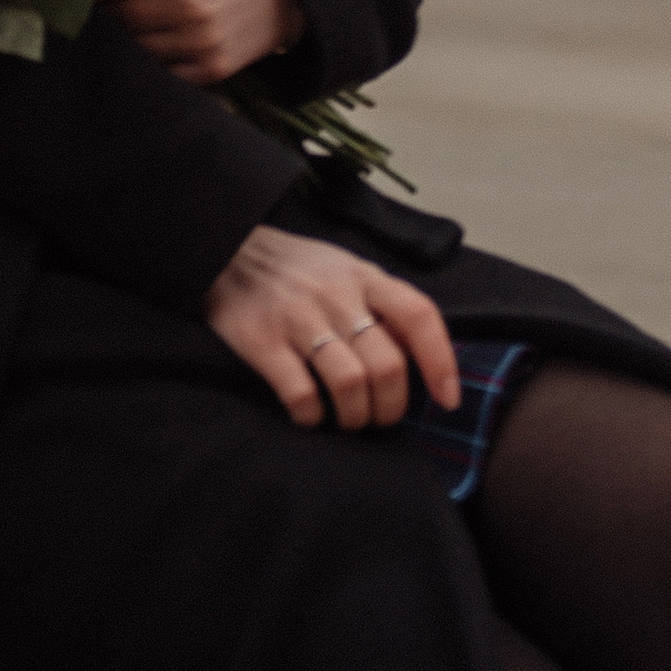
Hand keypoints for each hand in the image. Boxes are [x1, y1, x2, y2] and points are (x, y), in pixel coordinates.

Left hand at [94, 0, 305, 82]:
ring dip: (128, 37)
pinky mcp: (211, 68)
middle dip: (106, 10)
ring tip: (128, 22)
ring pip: (136, 48)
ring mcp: (198, 40)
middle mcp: (184, 3)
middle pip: (118, 17)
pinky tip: (155, 42)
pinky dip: (153, 60)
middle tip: (103, 3)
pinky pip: (163, 71)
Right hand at [202, 228, 458, 431]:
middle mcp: (335, 294)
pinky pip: (301, 396)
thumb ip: (380, 304)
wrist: (224, 250)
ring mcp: (297, 317)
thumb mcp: (344, 269)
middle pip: (387, 365)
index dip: (440, 362)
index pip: (418, 315)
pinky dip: (312, 418)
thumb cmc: (296, 271)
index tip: (446, 400)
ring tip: (346, 420)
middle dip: (390, 408)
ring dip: (354, 418)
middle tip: (377, 417)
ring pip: (351, 385)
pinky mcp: (261, 342)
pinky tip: (309, 415)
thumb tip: (421, 356)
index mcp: (363, 275)